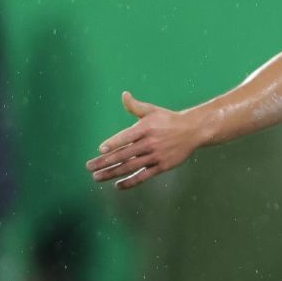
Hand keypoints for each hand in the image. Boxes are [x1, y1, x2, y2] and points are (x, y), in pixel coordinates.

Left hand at [87, 91, 201, 189]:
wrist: (192, 131)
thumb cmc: (168, 119)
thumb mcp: (152, 110)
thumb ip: (135, 106)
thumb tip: (124, 95)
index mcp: (145, 128)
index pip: (126, 137)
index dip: (113, 143)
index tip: (100, 150)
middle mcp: (149, 143)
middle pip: (124, 154)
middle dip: (105, 162)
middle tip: (89, 167)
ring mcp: (155, 156)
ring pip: (130, 167)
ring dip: (112, 173)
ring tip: (97, 177)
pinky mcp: (161, 166)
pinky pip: (143, 176)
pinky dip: (130, 182)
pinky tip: (118, 185)